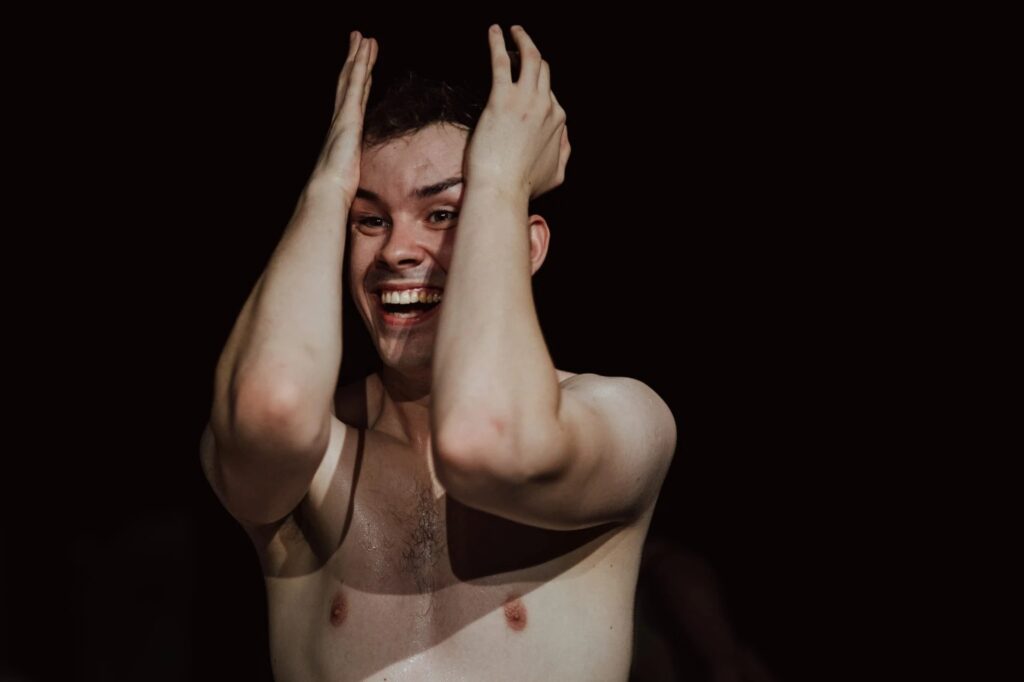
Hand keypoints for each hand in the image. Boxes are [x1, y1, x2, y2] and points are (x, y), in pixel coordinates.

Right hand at [312, 31, 377, 199]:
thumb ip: (352, 171)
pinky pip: (354, 83)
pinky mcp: (348, 116)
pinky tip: (364, 50)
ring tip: (364, 37)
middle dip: (355, 61)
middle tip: (360, 40)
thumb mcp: (350, 176)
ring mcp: (343, 116)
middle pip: (349, 83)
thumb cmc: (336, 190)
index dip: (358, 82)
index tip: (361, 66)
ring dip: (358, 56)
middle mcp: (341, 119)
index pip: (353, 101)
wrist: (326, 192)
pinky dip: (360, 64)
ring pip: (351, 78)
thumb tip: (353, 181)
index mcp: (343, 132)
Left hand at [463, 25, 570, 199]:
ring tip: (513, 31)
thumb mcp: (556, 174)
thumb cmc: (524, 186)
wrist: (502, 190)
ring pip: (530, 58)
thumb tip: (564, 138)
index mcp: (558, 122)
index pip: (550, 94)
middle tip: (521, 44)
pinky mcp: (501, 99)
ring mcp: (525, 100)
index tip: (524, 82)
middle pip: (544, 70)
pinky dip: (497, 43)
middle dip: (534, 55)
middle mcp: (546, 106)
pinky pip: (501, 61)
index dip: (538, 86)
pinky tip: (494, 32)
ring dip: (522, 40)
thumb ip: (563, 152)